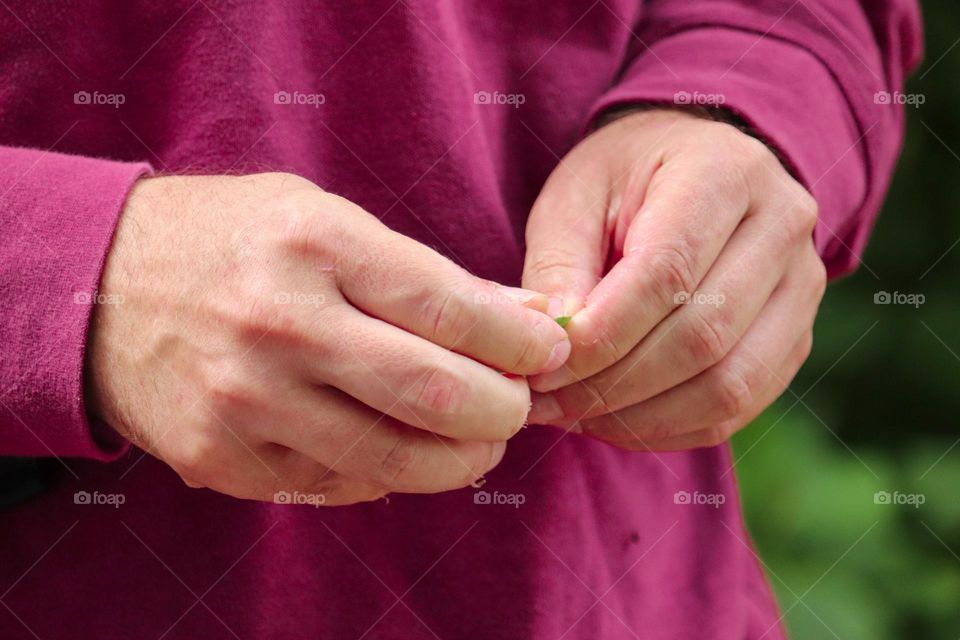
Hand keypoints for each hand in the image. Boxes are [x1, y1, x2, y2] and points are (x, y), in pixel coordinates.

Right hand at [86, 173, 569, 503]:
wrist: (102, 290)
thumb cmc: (235, 242)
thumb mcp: (325, 220)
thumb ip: (423, 274)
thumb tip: (522, 321)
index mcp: (315, 245)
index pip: (450, 307)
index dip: (520, 342)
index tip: (550, 352)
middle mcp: (280, 324)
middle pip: (433, 393)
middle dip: (504, 410)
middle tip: (520, 406)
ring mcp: (247, 400)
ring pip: (394, 459)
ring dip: (461, 459)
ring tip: (479, 441)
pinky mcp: (223, 457)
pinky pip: (338, 484)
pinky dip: (389, 474)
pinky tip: (400, 449)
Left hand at [523, 109, 825, 450]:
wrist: (692, 168)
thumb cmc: (621, 183)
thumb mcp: (573, 201)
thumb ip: (559, 269)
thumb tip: (555, 350)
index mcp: (725, 172)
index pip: (667, 274)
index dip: (602, 334)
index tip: (543, 366)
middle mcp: (782, 226)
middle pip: (702, 336)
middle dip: (614, 384)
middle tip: (548, 402)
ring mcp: (802, 285)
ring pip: (729, 383)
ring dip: (642, 416)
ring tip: (576, 415)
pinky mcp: (796, 336)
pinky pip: (741, 405)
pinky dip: (672, 426)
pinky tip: (617, 420)